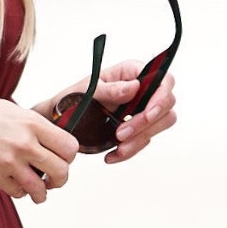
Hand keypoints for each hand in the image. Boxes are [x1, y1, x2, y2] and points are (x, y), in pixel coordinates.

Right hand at [0, 94, 78, 203]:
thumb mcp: (11, 111)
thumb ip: (33, 126)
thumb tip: (52, 140)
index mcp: (31, 123)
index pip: (69, 147)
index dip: (69, 156)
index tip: (63, 158)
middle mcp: (24, 143)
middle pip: (62, 171)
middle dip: (61, 179)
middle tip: (55, 180)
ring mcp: (9, 162)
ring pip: (41, 189)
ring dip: (42, 193)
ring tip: (39, 192)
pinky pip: (18, 193)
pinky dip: (19, 191)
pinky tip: (14, 184)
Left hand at [39, 58, 178, 165]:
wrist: (60, 120)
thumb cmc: (72, 98)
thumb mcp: (86, 91)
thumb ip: (109, 89)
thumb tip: (133, 87)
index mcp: (131, 72)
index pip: (162, 80)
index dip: (161, 97)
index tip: (147, 114)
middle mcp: (141, 89)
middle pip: (166, 104)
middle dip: (146, 123)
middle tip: (122, 133)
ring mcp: (141, 109)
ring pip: (160, 124)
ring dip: (140, 138)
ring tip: (118, 146)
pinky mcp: (137, 128)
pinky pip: (144, 140)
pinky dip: (130, 150)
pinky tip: (114, 154)